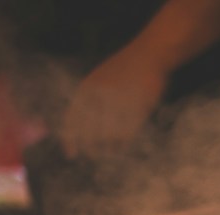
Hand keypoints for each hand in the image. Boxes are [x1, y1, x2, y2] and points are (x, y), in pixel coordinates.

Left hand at [60, 44, 169, 159]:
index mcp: (87, 88)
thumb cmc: (123, 70)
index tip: (72, 154)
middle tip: (94, 156)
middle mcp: (100, 94)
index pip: (73, 118)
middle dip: (91, 148)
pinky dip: (125, 141)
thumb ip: (89, 102)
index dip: (70, 139)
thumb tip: (79, 132)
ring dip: (110, 147)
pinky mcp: (137, 105)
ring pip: (110, 134)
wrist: (149, 54)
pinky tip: (123, 145)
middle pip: (91, 131)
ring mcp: (119, 100)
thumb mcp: (99, 80)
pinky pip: (128, 131)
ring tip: (111, 152)